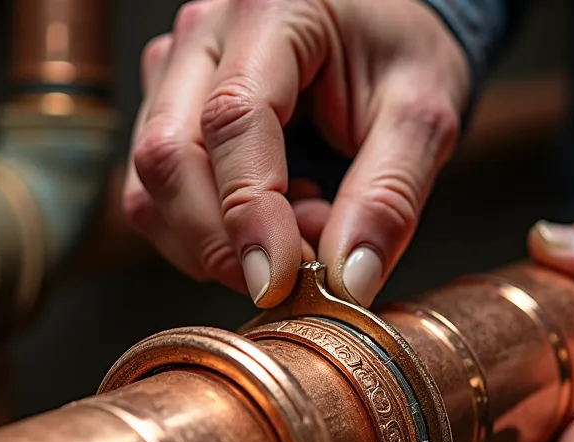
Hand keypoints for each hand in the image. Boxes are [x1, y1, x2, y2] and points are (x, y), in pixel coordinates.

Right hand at [122, 0, 469, 306]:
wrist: (382, 33)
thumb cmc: (399, 56)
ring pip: (150, 186)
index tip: (279, 282)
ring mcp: (171, 72)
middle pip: (169, 156)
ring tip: (304, 222)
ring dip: (218, 242)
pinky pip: (154, 196)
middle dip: (224, 242)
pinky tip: (274, 216)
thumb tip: (349, 282)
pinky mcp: (162, 112)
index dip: (249, 212)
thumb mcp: (423, 118)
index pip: (232, 119)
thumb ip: (389, 196)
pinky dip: (210, 234)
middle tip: (301, 273)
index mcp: (270, 11)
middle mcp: (203, 34)